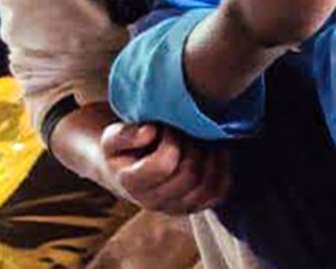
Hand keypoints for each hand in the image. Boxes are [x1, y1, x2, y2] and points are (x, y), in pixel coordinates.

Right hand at [100, 122, 230, 213]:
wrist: (126, 167)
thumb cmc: (122, 148)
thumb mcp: (112, 136)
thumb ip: (125, 134)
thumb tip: (149, 132)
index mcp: (131, 184)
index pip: (163, 166)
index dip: (171, 141)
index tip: (166, 127)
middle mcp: (153, 202)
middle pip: (189, 175)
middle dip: (193, 147)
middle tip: (186, 130)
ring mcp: (176, 207)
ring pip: (207, 185)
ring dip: (211, 157)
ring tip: (200, 139)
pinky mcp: (194, 206)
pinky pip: (218, 192)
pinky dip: (223, 169)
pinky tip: (214, 150)